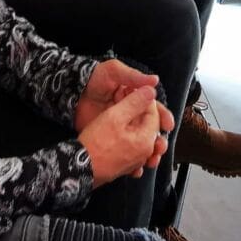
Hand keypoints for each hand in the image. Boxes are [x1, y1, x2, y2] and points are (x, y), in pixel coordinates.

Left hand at [76, 60, 173, 185]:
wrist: (72, 94)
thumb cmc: (93, 79)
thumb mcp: (113, 72)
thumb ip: (133, 76)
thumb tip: (155, 81)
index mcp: (135, 97)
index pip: (153, 109)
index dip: (162, 117)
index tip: (168, 125)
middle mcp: (131, 114)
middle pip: (151, 129)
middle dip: (158, 139)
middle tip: (161, 147)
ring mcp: (122, 128)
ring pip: (141, 144)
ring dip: (149, 153)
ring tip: (151, 160)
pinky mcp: (112, 140)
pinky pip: (125, 153)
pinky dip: (133, 162)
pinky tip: (136, 168)